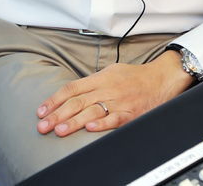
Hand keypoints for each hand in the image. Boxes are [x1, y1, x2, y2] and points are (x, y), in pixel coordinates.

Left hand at [36, 51, 191, 136]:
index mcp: (100, 78)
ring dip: (74, 121)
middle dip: (58, 114)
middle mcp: (107, 88)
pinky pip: (114, 119)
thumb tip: (72, 92)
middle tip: (43, 125)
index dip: (55, 99)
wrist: (161, 78)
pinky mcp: (130, 113)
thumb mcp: (111, 72)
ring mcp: (118, 101)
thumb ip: (92, 82)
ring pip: (92, 111)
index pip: (72, 88)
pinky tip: (90, 129)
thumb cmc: (134, 77)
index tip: (41, 110)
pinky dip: (102, 124)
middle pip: (78, 101)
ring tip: (59, 129)